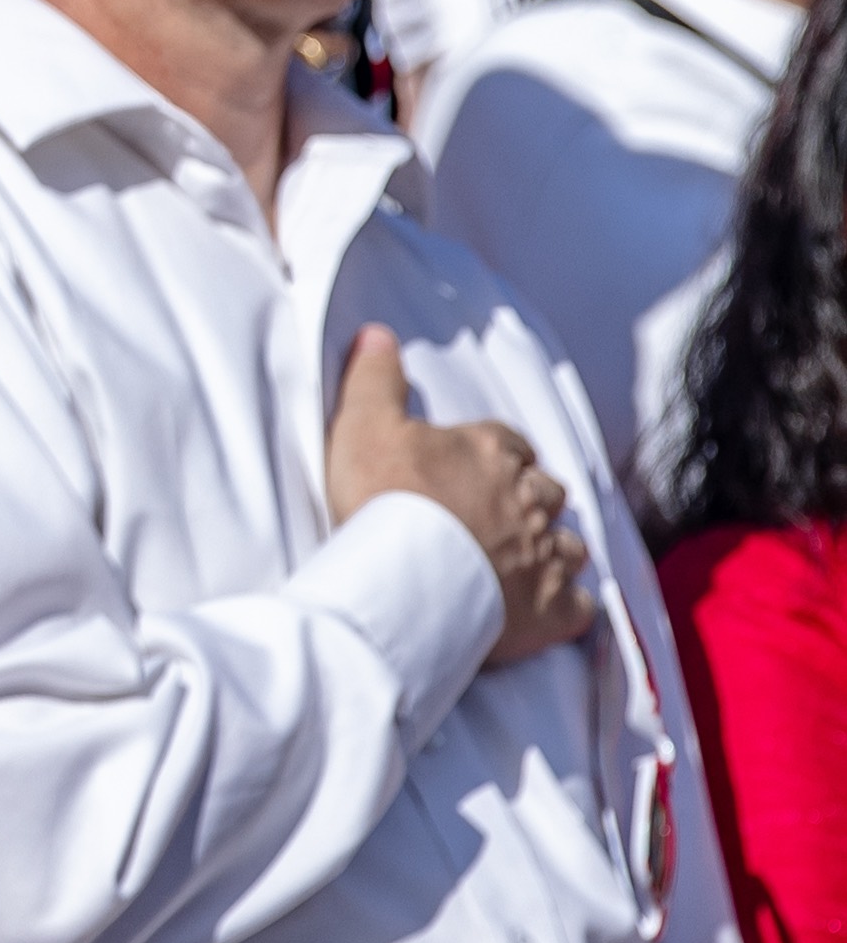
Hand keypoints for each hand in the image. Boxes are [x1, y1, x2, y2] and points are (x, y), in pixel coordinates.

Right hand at [323, 323, 597, 662]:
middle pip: (546, 492)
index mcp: (490, 451)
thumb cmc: (383, 500)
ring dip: (553, 549)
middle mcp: (529, 498)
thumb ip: (374, 380)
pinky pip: (578, 605)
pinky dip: (568, 605)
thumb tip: (377, 334)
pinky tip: (549, 608)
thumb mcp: (363, 425)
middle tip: (497, 515)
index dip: (494, 455)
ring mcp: (546, 554)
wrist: (404, 579)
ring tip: (525, 561)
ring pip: (570, 544)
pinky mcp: (553, 608)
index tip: (475, 468)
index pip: (507, 443)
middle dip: (530, 500)